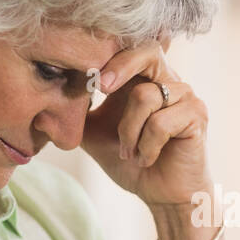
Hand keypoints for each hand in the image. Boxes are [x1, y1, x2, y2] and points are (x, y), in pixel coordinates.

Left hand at [82, 35, 210, 206]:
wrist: (161, 194)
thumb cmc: (132, 161)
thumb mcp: (94, 134)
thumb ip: (76, 113)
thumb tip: (43, 102)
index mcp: (145, 78)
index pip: (130, 45)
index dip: (108, 52)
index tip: (87, 74)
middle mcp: (169, 80)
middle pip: (148, 50)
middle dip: (120, 67)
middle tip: (100, 88)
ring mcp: (186, 96)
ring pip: (145, 96)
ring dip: (128, 131)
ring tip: (128, 152)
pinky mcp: (196, 116)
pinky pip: (160, 123)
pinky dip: (145, 146)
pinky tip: (146, 159)